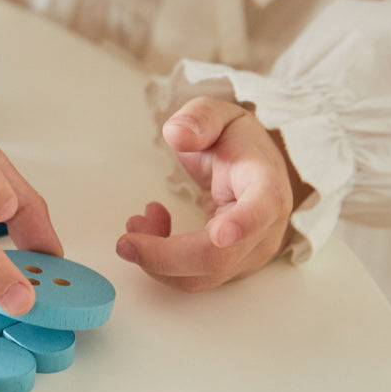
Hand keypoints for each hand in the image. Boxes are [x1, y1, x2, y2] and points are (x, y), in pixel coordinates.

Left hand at [116, 97, 297, 291]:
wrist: (253, 167)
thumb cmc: (235, 142)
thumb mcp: (219, 114)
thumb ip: (200, 118)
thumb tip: (179, 134)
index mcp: (266, 185)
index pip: (262, 208)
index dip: (242, 224)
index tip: (219, 233)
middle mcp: (265, 228)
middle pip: (217, 258)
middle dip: (163, 256)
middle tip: (124, 241)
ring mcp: (249, 254)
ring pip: (200, 277)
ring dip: (156, 258)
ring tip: (138, 220)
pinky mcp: (230, 268)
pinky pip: (192, 277)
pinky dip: (161, 260)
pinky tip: (152, 229)